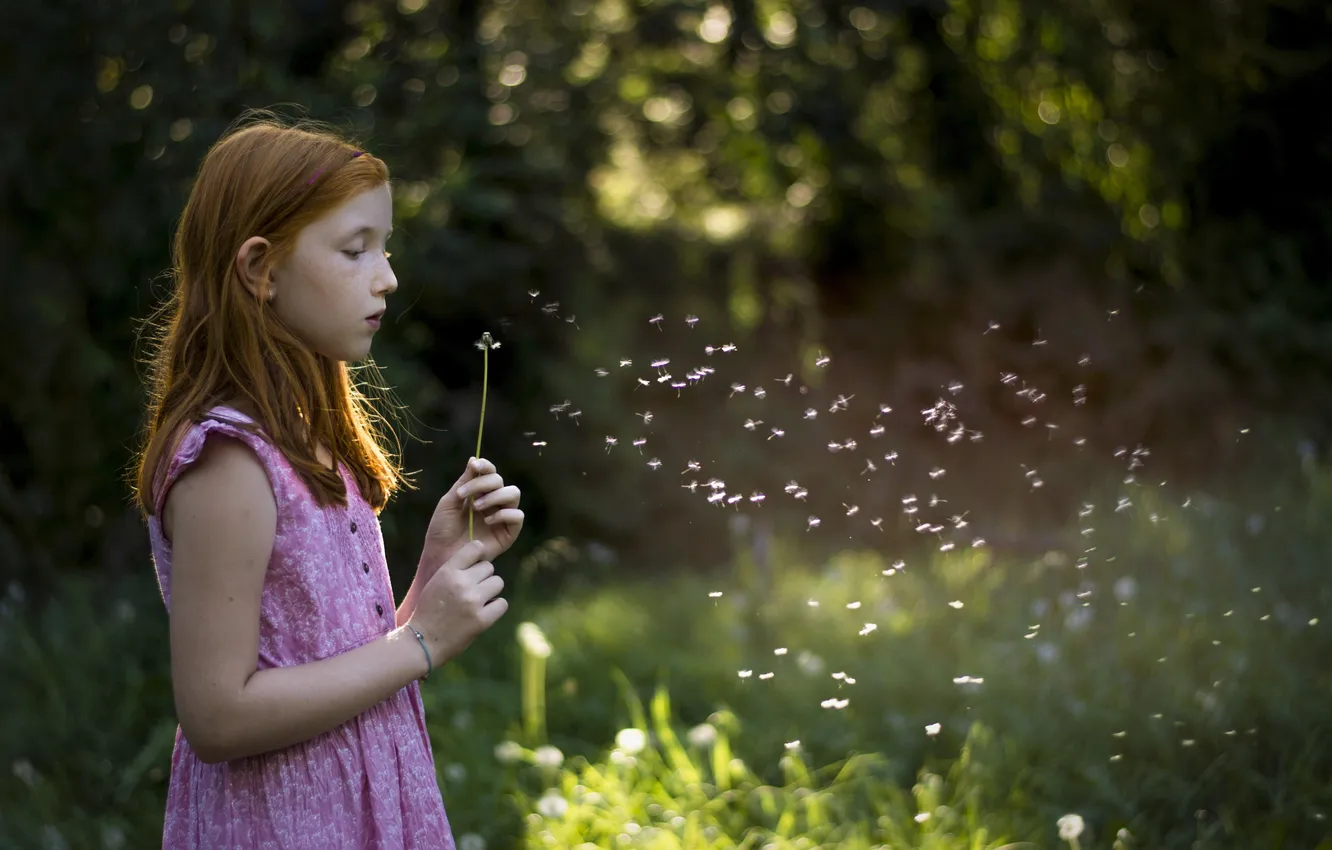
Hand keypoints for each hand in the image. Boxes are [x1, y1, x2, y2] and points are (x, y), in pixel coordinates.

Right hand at [407, 540, 506, 664]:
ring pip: (498, 583)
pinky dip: (496, 608)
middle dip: (483, 578)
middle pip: (489, 567)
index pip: (475, 548)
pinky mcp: (482, 620)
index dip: (479, 555)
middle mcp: (461, 583)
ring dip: (491, 591)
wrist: (422, 642)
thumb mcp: (436, 582)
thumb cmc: (429, 611)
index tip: (476, 564)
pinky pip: (502, 604)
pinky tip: (484, 613)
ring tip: (477, 602)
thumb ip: (456, 570)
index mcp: (447, 571)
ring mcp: (472, 601)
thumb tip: (483, 561)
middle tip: (472, 591)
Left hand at [419, 457, 523, 573]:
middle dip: (483, 484)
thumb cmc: (441, 531)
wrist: (441, 557)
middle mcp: (493, 503)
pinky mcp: (508, 534)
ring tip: (476, 508)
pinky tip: (488, 521)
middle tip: (464, 496)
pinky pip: (517, 516)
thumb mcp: (449, 503)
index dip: (485, 466)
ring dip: (495, 496)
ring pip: (513, 494)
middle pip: (500, 481)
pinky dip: (504, 514)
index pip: (490, 473)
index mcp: (479, 493)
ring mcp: (502, 517)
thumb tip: (474, 458)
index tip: (474, 467)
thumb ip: (463, 482)